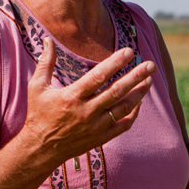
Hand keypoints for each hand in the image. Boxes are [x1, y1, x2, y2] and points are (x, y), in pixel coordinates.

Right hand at [22, 38, 155, 166]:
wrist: (41, 148)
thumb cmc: (39, 114)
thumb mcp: (37, 87)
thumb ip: (45, 62)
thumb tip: (47, 39)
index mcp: (72, 96)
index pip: (99, 76)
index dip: (116, 62)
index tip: (130, 51)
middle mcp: (86, 111)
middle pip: (117, 91)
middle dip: (136, 76)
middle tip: (151, 64)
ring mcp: (96, 126)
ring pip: (124, 107)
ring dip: (139, 93)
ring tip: (150, 80)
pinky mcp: (101, 138)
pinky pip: (123, 125)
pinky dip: (134, 113)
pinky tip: (139, 101)